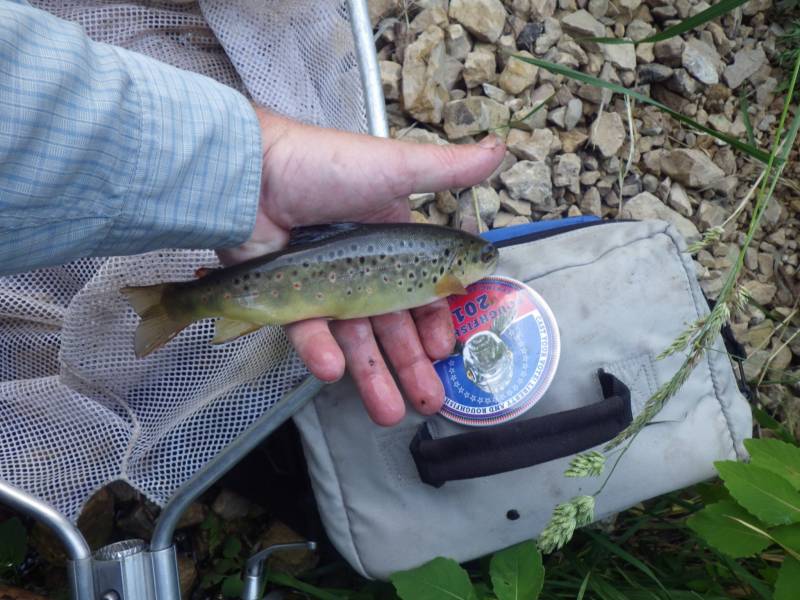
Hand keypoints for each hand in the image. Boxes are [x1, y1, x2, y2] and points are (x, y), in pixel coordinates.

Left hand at [218, 109, 504, 425]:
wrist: (249, 173)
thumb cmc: (324, 166)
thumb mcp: (395, 167)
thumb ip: (448, 169)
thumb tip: (500, 149)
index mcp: (391, 239)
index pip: (421, 290)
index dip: (434, 322)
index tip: (444, 350)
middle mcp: (360, 265)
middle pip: (391, 324)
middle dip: (411, 365)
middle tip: (428, 400)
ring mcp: (323, 283)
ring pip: (354, 338)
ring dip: (373, 376)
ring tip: (389, 412)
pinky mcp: (287, 297)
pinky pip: (308, 332)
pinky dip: (321, 352)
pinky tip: (334, 371)